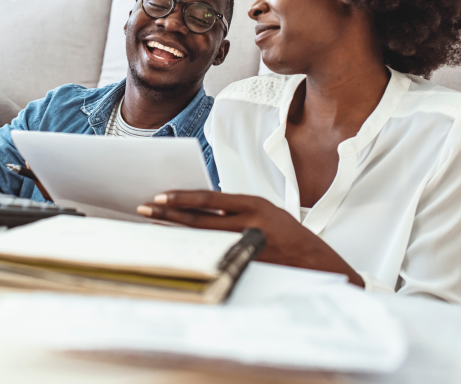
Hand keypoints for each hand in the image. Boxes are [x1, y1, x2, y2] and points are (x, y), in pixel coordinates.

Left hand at [137, 190, 362, 286]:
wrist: (315, 261)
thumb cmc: (286, 233)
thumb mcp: (264, 211)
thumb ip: (234, 208)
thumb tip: (199, 205)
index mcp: (254, 205)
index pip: (210, 199)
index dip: (182, 198)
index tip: (161, 197)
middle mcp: (248, 224)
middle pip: (199, 219)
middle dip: (169, 214)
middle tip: (145, 209)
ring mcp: (245, 246)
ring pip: (200, 237)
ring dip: (174, 230)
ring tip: (152, 224)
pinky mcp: (244, 264)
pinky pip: (211, 253)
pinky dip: (191, 248)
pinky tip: (174, 245)